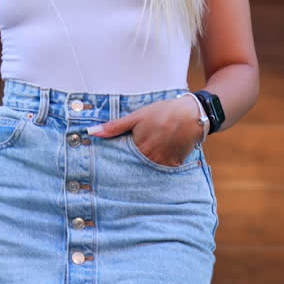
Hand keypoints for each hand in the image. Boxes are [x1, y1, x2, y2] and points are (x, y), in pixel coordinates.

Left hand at [88, 97, 202, 165]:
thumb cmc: (163, 112)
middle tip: (128, 165)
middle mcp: (150, 159)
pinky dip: (159, 166)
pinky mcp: (174, 165)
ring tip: (145, 161)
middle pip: (134, 167)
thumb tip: (91, 132)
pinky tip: (160, 156)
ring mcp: (163, 164)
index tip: (109, 167)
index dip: (117, 161)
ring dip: (145, 167)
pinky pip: (163, 171)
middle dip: (130, 166)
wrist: (192, 113)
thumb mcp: (137, 116)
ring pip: (148, 170)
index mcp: (139, 148)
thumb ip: (115, 127)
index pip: (122, 161)